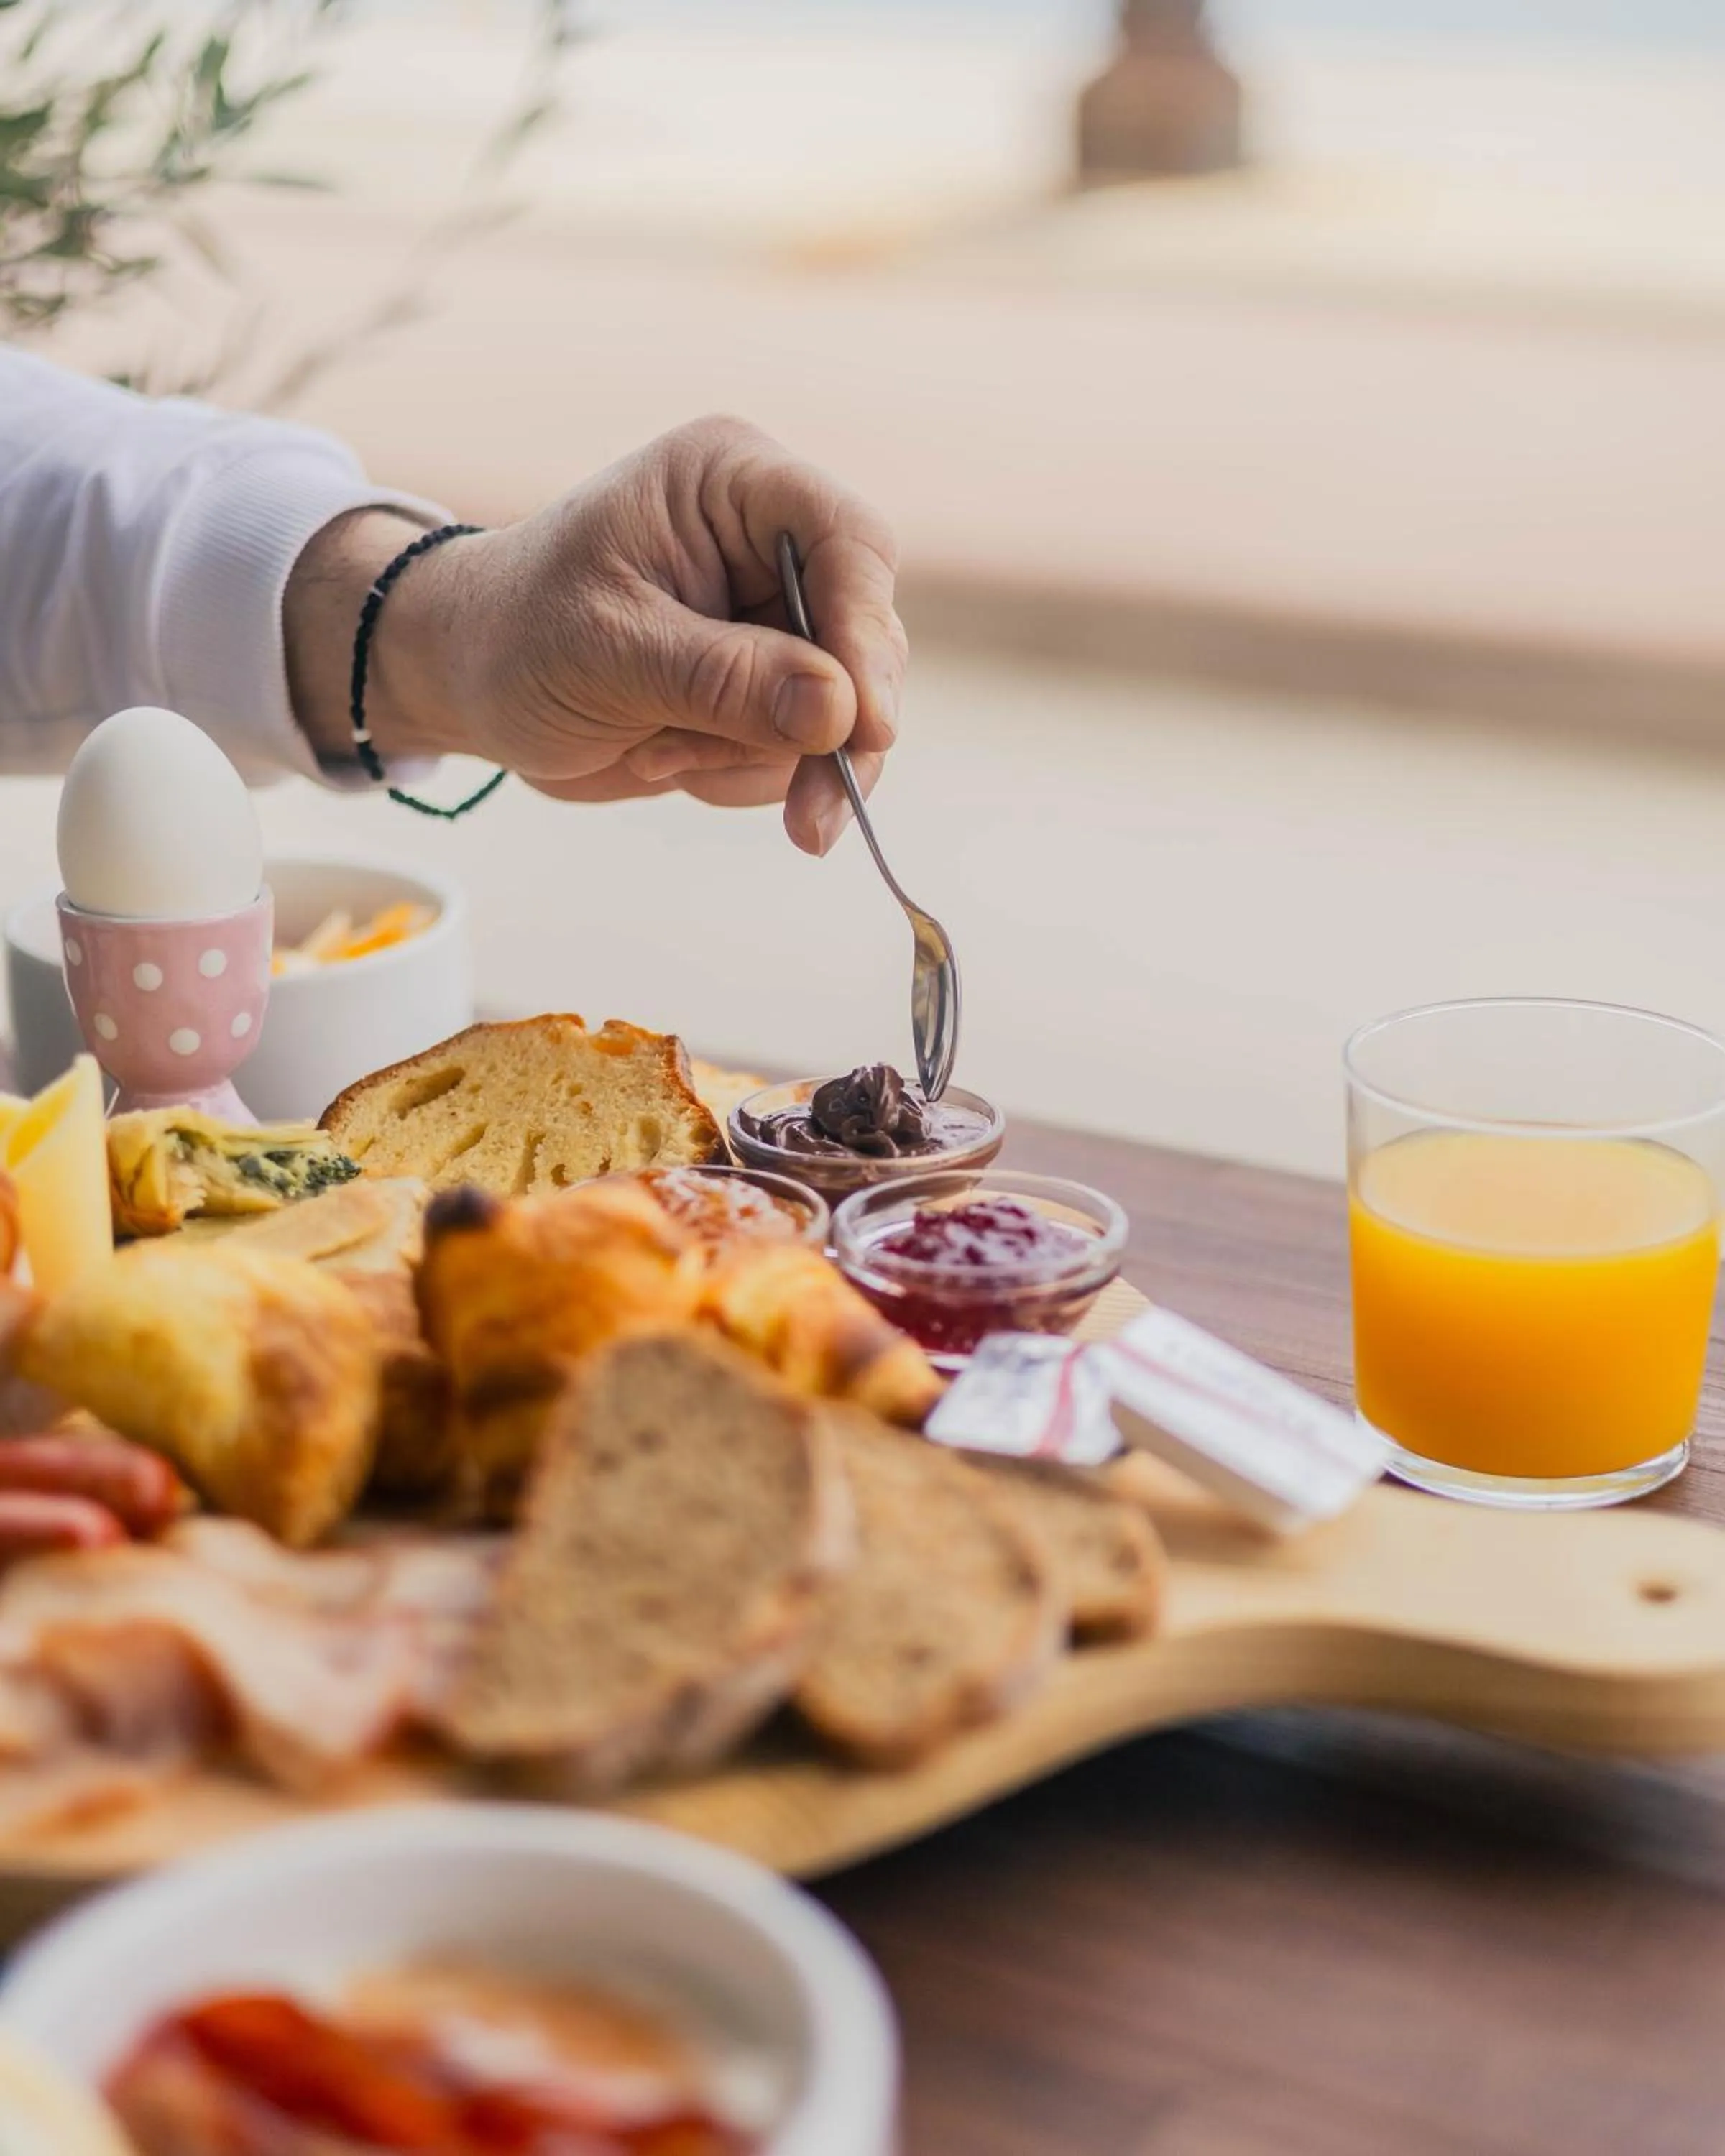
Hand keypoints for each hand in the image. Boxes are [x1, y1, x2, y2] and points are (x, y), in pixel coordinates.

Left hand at [286, 417, 906, 854]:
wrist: (463, 681)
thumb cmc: (515, 633)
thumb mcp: (610, 653)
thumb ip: (725, 680)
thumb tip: (839, 714)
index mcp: (732, 483)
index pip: (850, 541)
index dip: (867, 631)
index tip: (862, 726)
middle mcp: (768, 541)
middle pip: (866, 637)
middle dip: (829, 735)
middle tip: (812, 822)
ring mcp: (771, 618)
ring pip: (841, 710)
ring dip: (760, 760)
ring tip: (659, 752)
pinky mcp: (763, 686)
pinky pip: (800, 750)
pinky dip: (738, 775)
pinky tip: (664, 756)